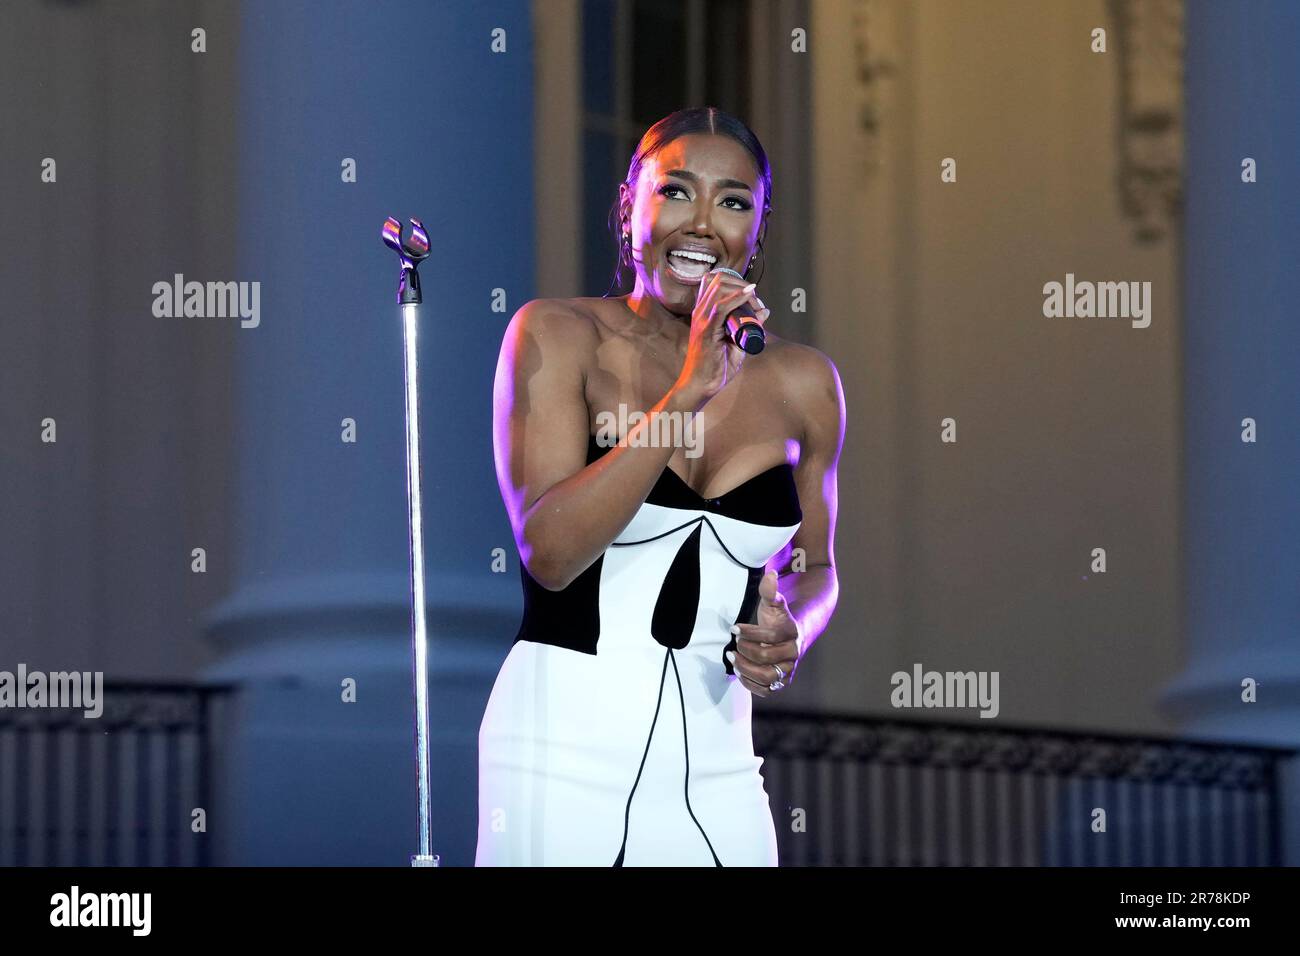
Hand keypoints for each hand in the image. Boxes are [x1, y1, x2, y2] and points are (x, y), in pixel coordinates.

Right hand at [671, 270, 769, 412]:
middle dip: (741, 284)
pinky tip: (749, 294)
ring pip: (720, 289)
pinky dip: (737, 297)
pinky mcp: (706, 331)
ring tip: (756, 303)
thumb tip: (765, 310)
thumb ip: (748, 326)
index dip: (736, 283)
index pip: (715, 282)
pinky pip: (721, 307)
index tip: (753, 297)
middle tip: (757, 301)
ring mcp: (702, 320)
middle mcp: (700, 312)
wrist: (701, 386)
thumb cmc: (716, 367)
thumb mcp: (736, 342)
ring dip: (742, 291)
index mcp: (704, 313)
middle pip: (718, 280)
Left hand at [727, 570, 802, 696]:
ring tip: (732, 659)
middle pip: (767, 659)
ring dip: (746, 669)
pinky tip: (739, 672)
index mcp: (792, 634)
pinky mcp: (781, 683)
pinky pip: (766, 690)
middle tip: (733, 646)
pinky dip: (750, 684)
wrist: (792, 637)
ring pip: (767, 677)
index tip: (734, 628)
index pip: (771, 637)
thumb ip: (771, 591)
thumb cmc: (778, 620)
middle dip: (745, 651)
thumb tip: (771, 575)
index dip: (750, 633)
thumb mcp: (773, 604)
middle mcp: (793, 654)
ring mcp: (788, 670)